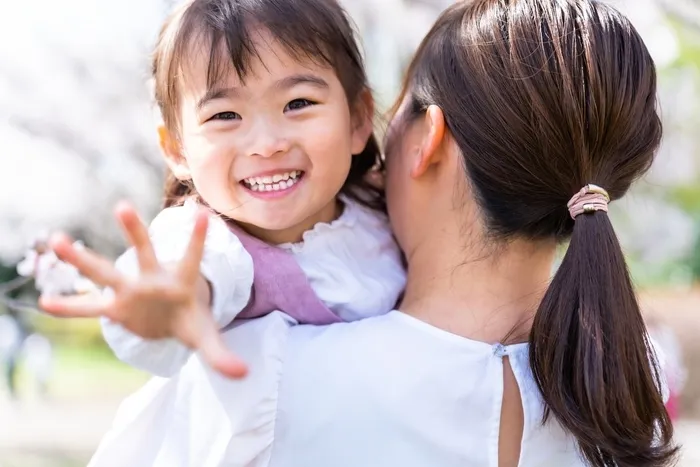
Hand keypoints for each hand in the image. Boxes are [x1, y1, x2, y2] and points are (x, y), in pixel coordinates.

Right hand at [39, 202, 247, 378]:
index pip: (193, 258)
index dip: (199, 238)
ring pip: (106, 272)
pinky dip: (69, 307)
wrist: (171, 322)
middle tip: (123, 205)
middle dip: (134, 231)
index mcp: (182, 282)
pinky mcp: (116, 308)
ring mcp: (131, 292)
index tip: (204, 212)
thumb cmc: (192, 322)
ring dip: (83, 259)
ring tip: (57, 240)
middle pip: (144, 253)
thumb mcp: (207, 338)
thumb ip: (222, 356)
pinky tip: (45, 303)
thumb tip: (243, 374)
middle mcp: (154, 280)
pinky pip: (89, 307)